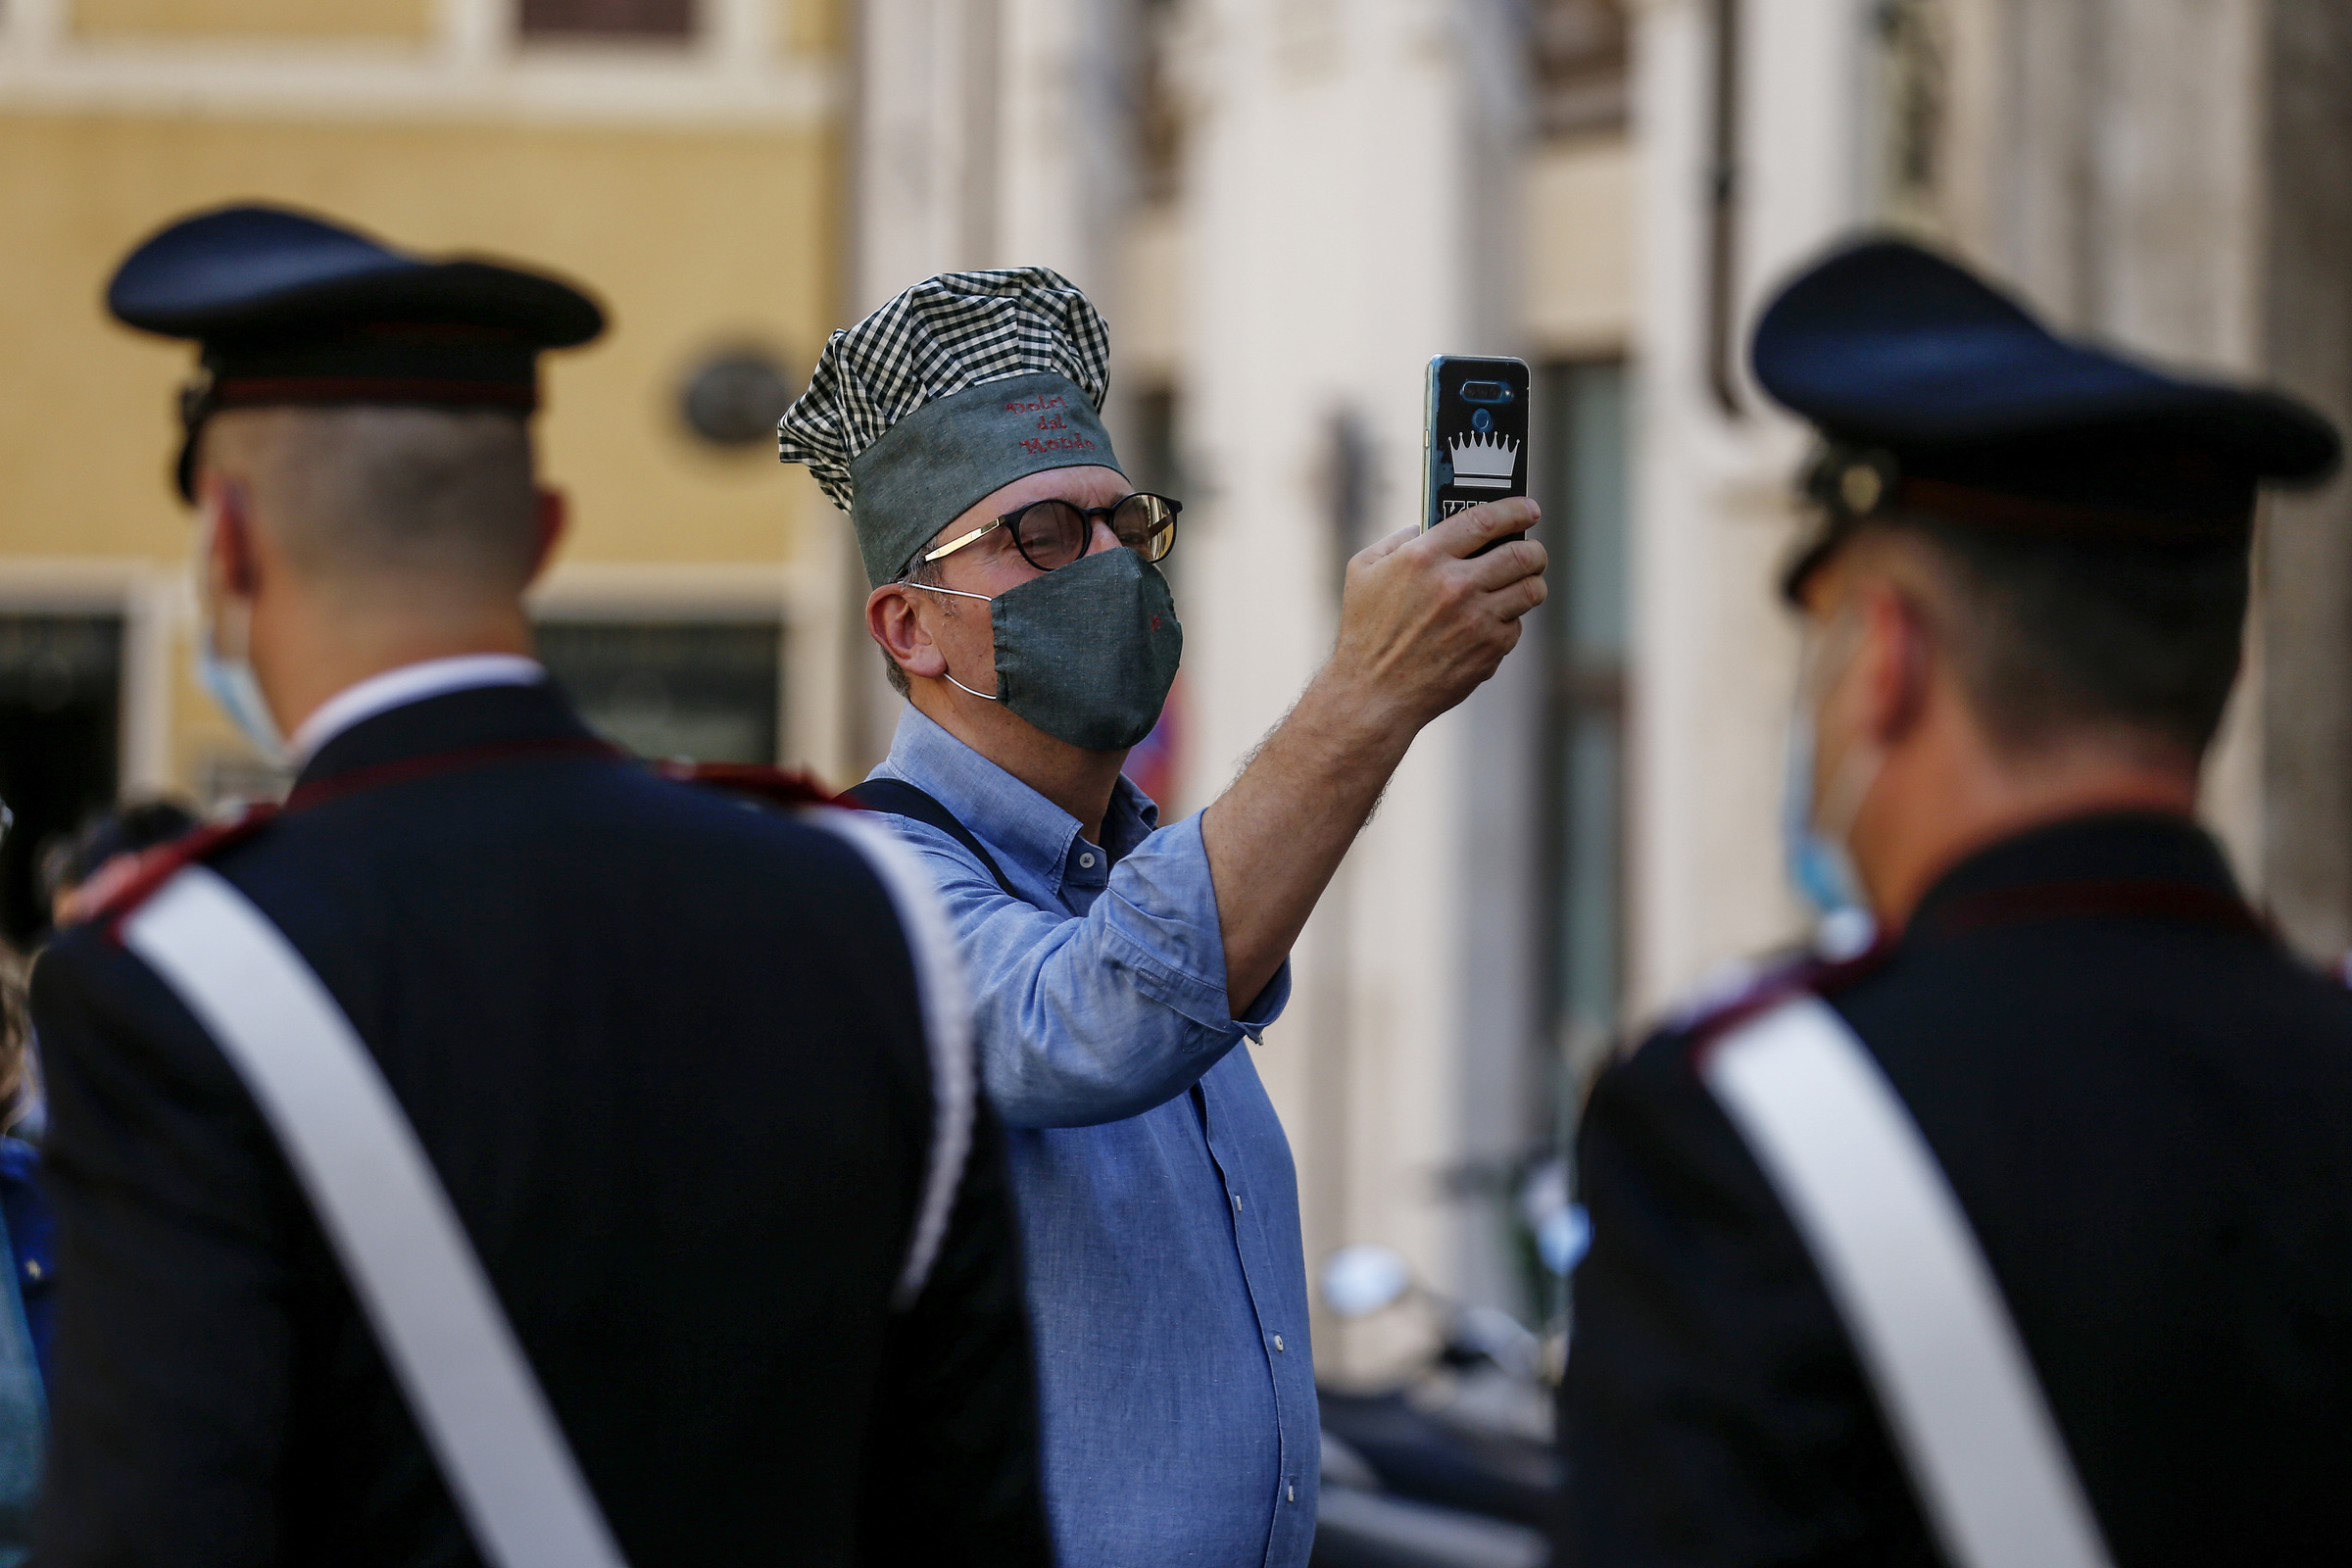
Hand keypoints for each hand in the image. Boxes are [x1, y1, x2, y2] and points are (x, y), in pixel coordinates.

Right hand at [1326, 497, 1546, 732]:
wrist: (1374, 693)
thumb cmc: (1365, 632)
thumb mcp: (1363, 571)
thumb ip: (1397, 540)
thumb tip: (1426, 527)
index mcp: (1424, 557)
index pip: (1486, 519)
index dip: (1514, 510)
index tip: (1528, 510)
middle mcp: (1455, 585)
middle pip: (1522, 554)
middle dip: (1534, 551)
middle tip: (1533, 553)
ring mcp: (1476, 618)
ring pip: (1531, 589)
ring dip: (1533, 583)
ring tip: (1524, 584)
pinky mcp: (1489, 648)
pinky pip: (1517, 625)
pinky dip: (1509, 622)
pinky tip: (1490, 624)